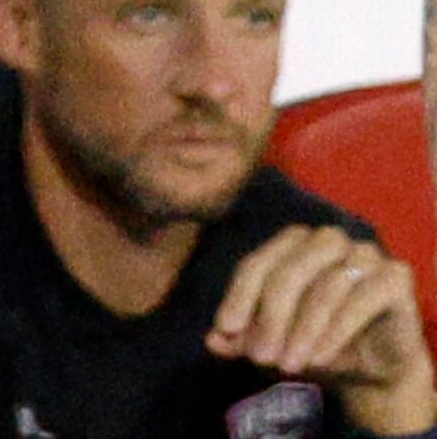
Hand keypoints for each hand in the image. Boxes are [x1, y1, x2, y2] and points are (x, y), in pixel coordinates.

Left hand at [206, 225, 436, 433]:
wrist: (373, 365)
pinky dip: (335, 332)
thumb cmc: (316, 341)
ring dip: (302, 331)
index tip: (226, 330)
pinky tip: (319, 358)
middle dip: (270, 318)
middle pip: (288, 272)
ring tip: (287, 365)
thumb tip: (211, 340)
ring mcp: (364, 253)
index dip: (238, 297)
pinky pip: (361, 300)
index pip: (256, 264)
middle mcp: (327, 239)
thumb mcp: (275, 342)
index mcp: (292, 242)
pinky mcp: (395, 276)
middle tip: (260, 358)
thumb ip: (242, 338)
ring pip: (324, 288)